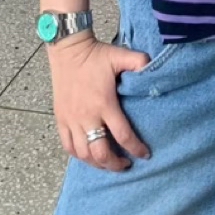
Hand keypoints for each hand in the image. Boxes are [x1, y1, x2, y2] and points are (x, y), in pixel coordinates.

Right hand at [47, 35, 151, 171]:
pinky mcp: (60, 120)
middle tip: (126, 165)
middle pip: (100, 153)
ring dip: (98, 163)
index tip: (145, 155)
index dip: (136, 149)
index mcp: (104, 104)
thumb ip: (139, 62)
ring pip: (83, 154)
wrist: (68, 50)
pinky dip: (79, 156)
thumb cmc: (95, 55)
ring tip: (109, 163)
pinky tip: (88, 156)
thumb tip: (154, 69)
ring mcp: (71, 120)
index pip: (123, 135)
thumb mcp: (120, 56)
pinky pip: (68, 146)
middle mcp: (87, 117)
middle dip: (115, 165)